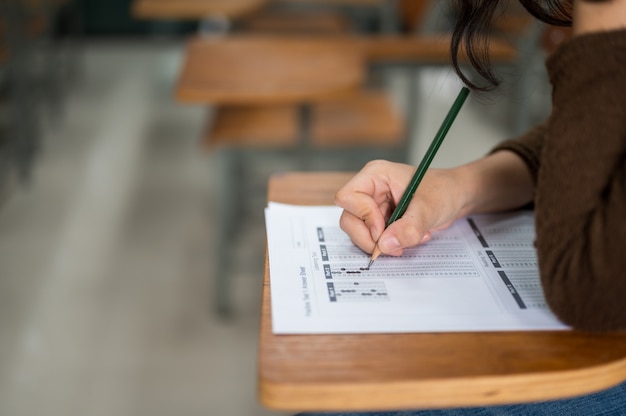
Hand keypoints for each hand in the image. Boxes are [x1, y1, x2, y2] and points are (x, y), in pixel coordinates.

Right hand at [335, 160, 469, 256]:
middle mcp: (369, 190)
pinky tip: (408, 238)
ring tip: (408, 238)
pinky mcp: (379, 220)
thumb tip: (384, 245)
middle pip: (349, 219)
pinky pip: (372, 239)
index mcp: (375, 175)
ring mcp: (373, 206)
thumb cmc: (444, 191)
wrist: (456, 197)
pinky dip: (389, 245)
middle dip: (369, 238)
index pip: (348, 197)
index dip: (363, 217)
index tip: (382, 230)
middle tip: (393, 246)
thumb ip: (408, 228)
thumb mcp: (429, 209)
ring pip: (359, 232)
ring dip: (382, 243)